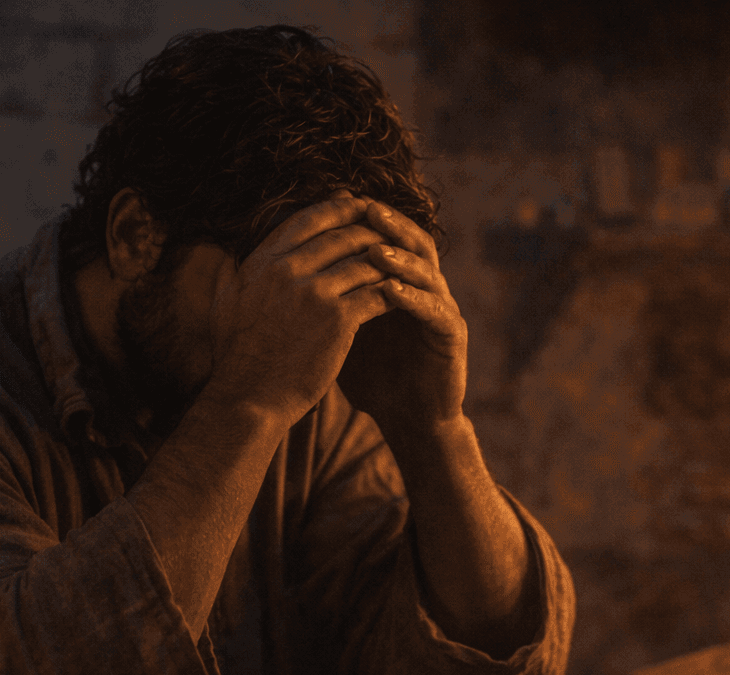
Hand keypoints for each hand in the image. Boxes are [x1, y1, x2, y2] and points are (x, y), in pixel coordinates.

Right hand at [203, 193, 394, 423]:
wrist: (248, 399)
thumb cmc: (234, 358)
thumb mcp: (222, 305)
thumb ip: (225, 273)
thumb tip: (215, 251)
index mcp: (262, 262)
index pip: (307, 220)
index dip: (336, 207)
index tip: (355, 204)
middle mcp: (288, 270)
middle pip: (341, 235)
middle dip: (370, 228)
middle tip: (390, 230)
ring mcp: (315, 293)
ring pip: (364, 261)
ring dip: (387, 259)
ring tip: (404, 262)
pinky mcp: (338, 320)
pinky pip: (376, 293)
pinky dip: (394, 290)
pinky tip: (405, 294)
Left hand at [336, 202, 467, 437]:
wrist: (408, 418)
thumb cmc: (372, 375)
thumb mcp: (339, 331)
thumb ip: (323, 300)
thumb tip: (276, 275)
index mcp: (400, 281)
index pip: (387, 236)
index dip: (366, 219)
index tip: (336, 202)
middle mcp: (425, 288)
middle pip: (414, 242)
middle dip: (390, 225)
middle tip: (365, 210)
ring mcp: (443, 309)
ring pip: (427, 272)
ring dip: (401, 259)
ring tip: (375, 250)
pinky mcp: (453, 336)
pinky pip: (436, 311)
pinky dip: (414, 299)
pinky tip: (391, 292)